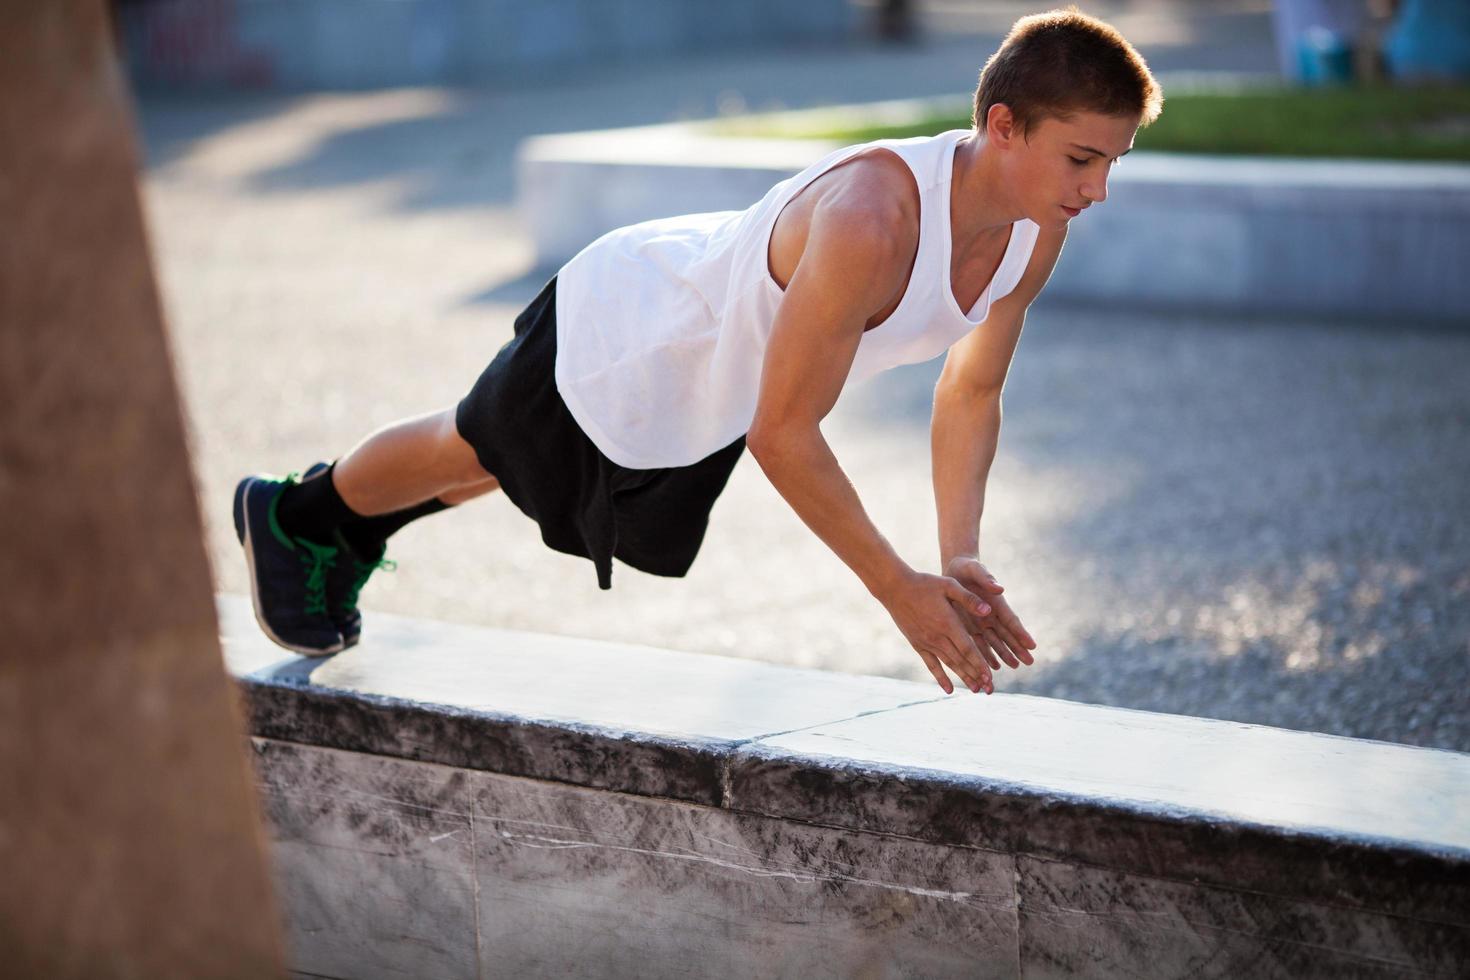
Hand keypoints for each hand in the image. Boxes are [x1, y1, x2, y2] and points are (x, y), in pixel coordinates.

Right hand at [876, 569, 996, 694]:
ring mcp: (927, 642)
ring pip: (949, 664)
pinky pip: (931, 665)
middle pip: (960, 661)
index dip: (979, 664)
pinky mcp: (918, 645)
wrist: (895, 589)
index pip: (967, 648)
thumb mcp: (948, 585)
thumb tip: (988, 611)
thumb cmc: (924, 584)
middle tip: (988, 689)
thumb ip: (969, 599)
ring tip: (975, 690)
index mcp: (948, 622)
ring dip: (963, 678)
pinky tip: (948, 690)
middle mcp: (938, 637)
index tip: (990, 677)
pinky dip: (940, 678)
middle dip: (975, 675)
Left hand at [945, 556, 1035, 671]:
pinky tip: (991, 666)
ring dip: (1004, 654)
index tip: (1032, 646)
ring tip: (1014, 666)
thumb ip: (987, 579)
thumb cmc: (969, 568)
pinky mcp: (968, 627)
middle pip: (1006, 635)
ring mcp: (981, 623)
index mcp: (996, 603)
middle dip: (1017, 649)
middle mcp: (991, 615)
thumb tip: (1000, 589)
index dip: (1021, 634)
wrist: (954, 571)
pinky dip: (985, 655)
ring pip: (995, 642)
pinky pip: (978, 644)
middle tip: (1029, 662)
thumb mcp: (977, 570)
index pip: (1011, 621)